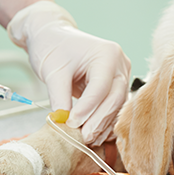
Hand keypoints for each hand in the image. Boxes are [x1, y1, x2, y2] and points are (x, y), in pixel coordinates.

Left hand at [8, 1, 129, 144]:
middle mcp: (120, 63)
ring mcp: (121, 74)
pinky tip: (94, 133)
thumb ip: (59, 97)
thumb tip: (64, 123)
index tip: (72, 123)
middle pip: (115, 98)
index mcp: (107, 54)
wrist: (52, 35)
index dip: (87, 108)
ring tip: (86, 138)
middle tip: (82, 137)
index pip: (100, 87)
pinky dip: (104, 121)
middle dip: (98, 120)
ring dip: (102, 124)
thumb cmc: (52, 46)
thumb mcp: (53, 71)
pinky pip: (114, 106)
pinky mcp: (115, 85)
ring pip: (117, 106)